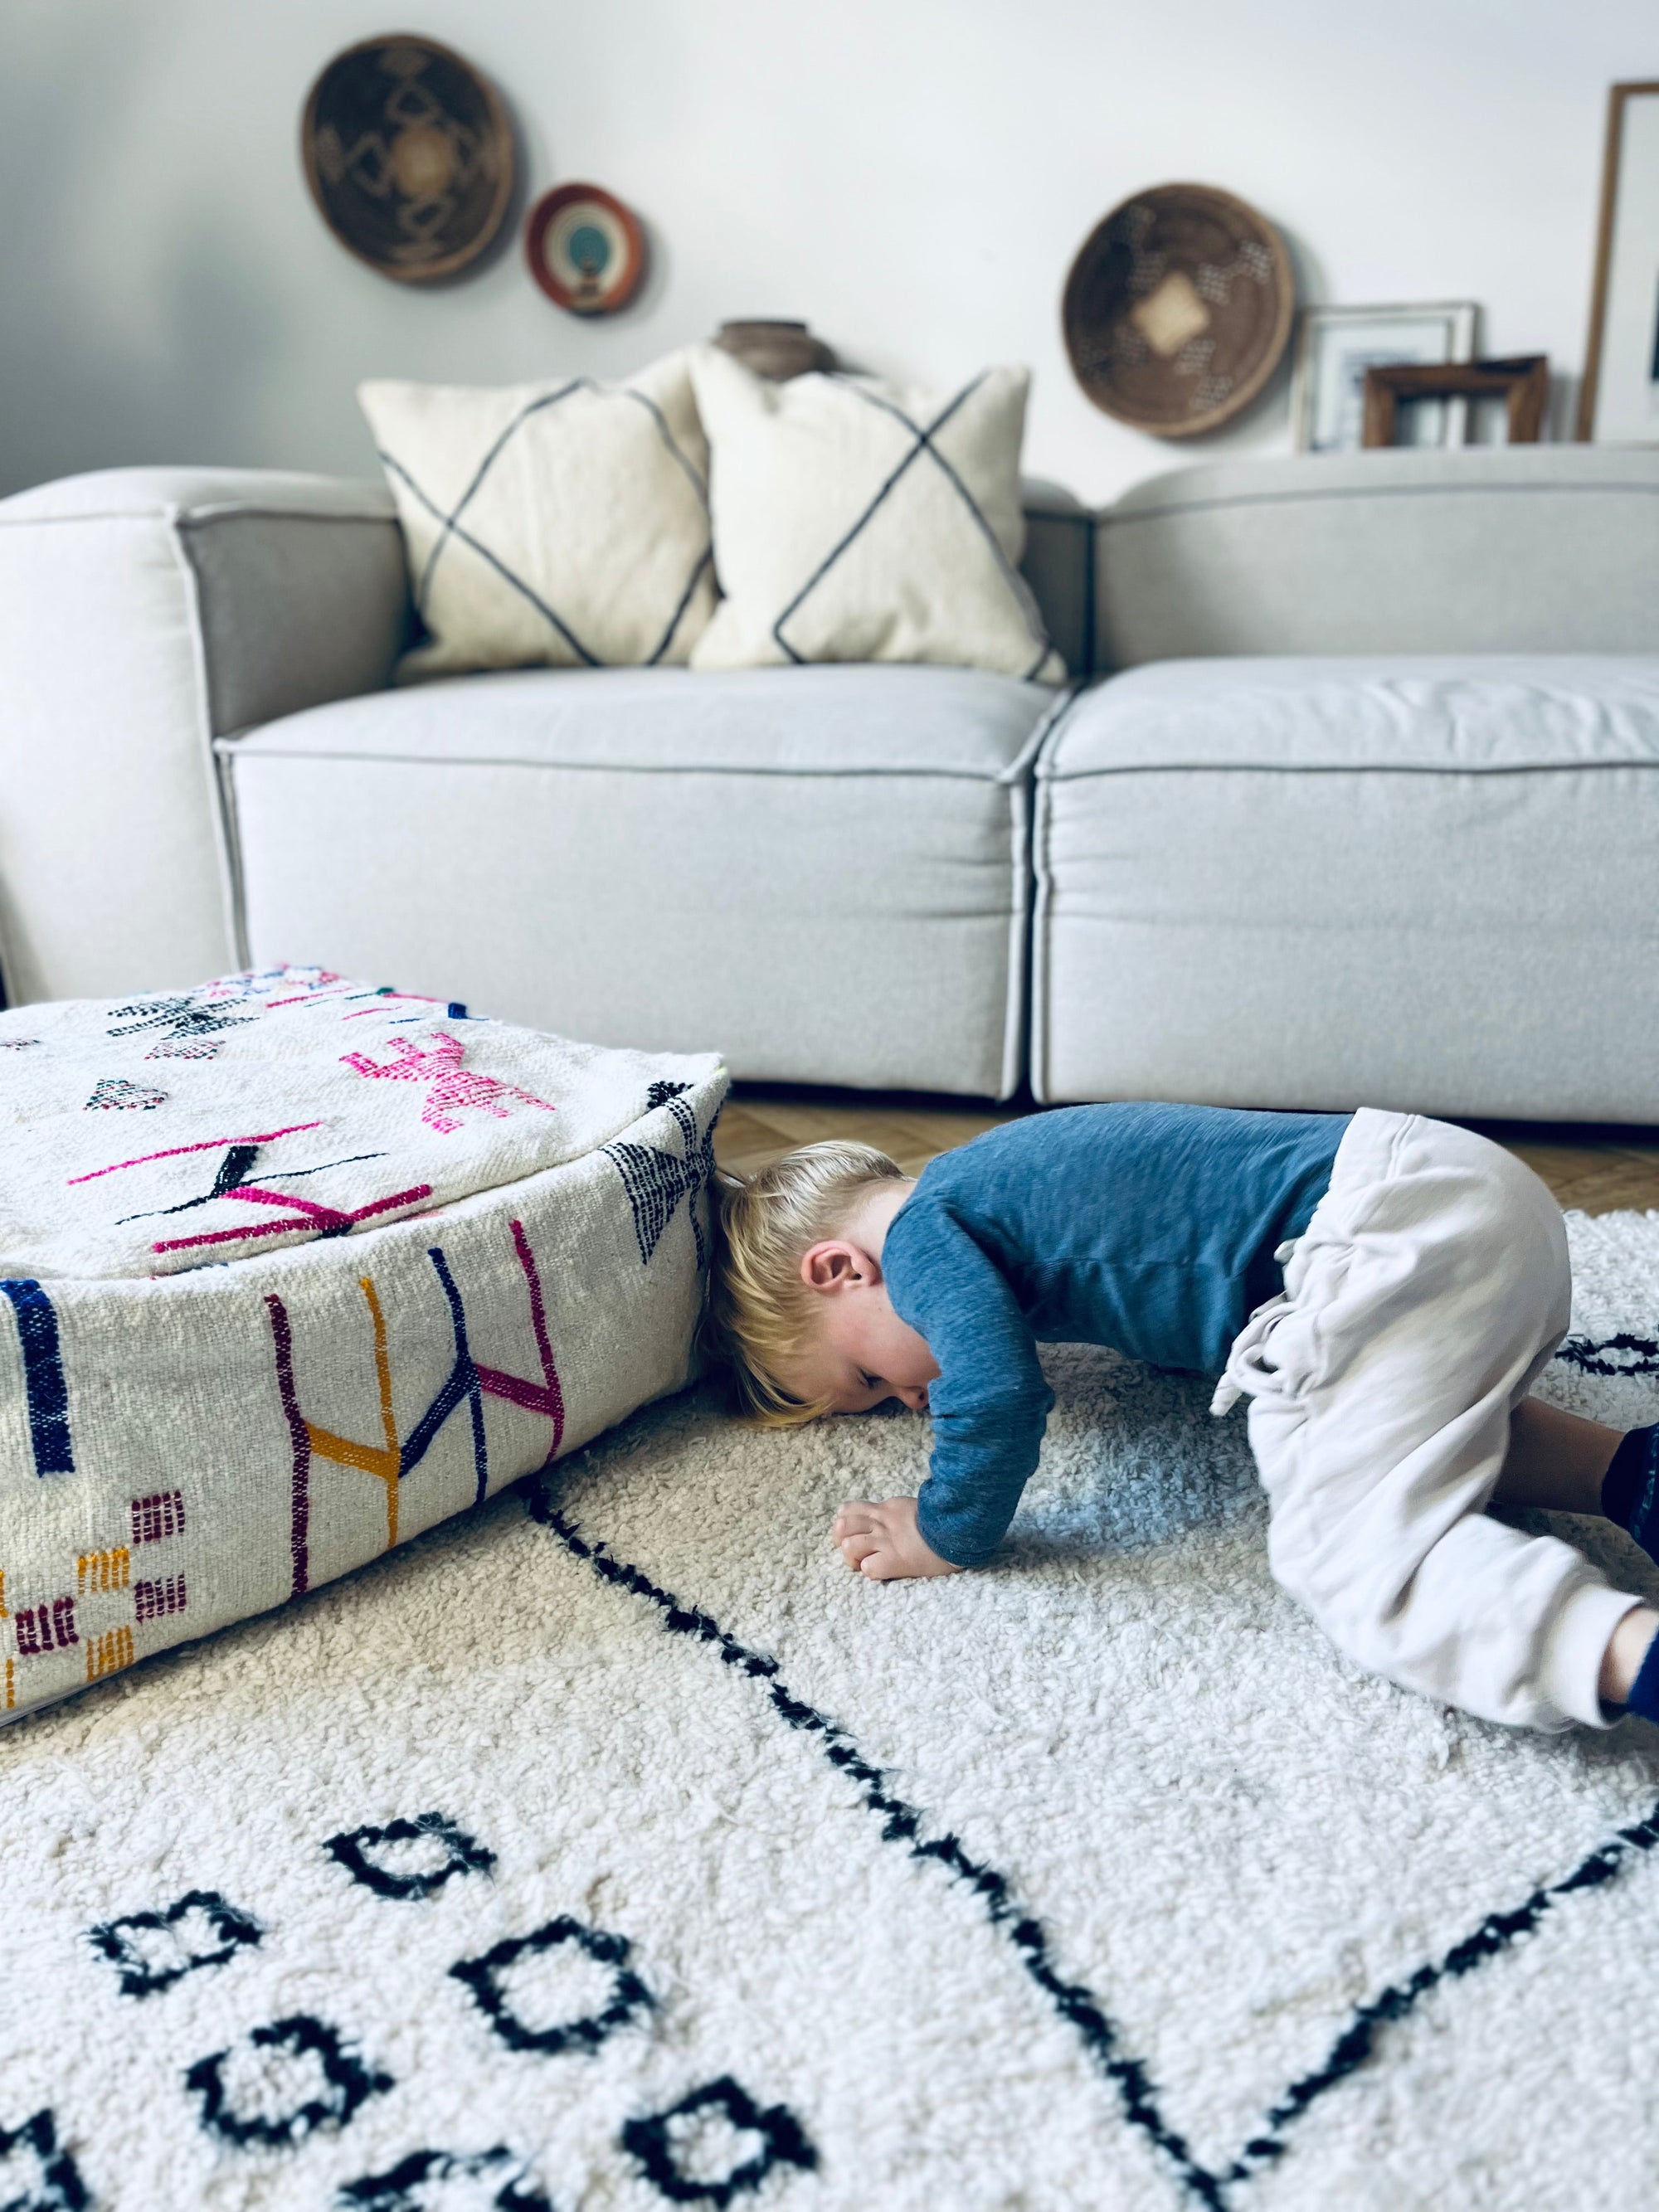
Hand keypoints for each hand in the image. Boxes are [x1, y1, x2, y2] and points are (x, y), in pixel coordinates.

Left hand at [831, 1495, 962, 1581]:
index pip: (847, 1510)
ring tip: (865, 1563)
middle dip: (842, 1541)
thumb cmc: (941, 1523)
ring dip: (853, 1559)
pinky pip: (868, 1569)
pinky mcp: (895, 1560)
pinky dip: (871, 1571)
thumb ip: (893, 1513)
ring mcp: (887, 1541)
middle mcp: (882, 1522)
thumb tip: (881, 1518)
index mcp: (886, 1508)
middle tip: (855, 1551)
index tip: (853, 1534)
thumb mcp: (911, 1508)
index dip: (844, 1524)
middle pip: (841, 1526)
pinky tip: (882, 1570)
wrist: (959, 1532)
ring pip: (849, 1546)